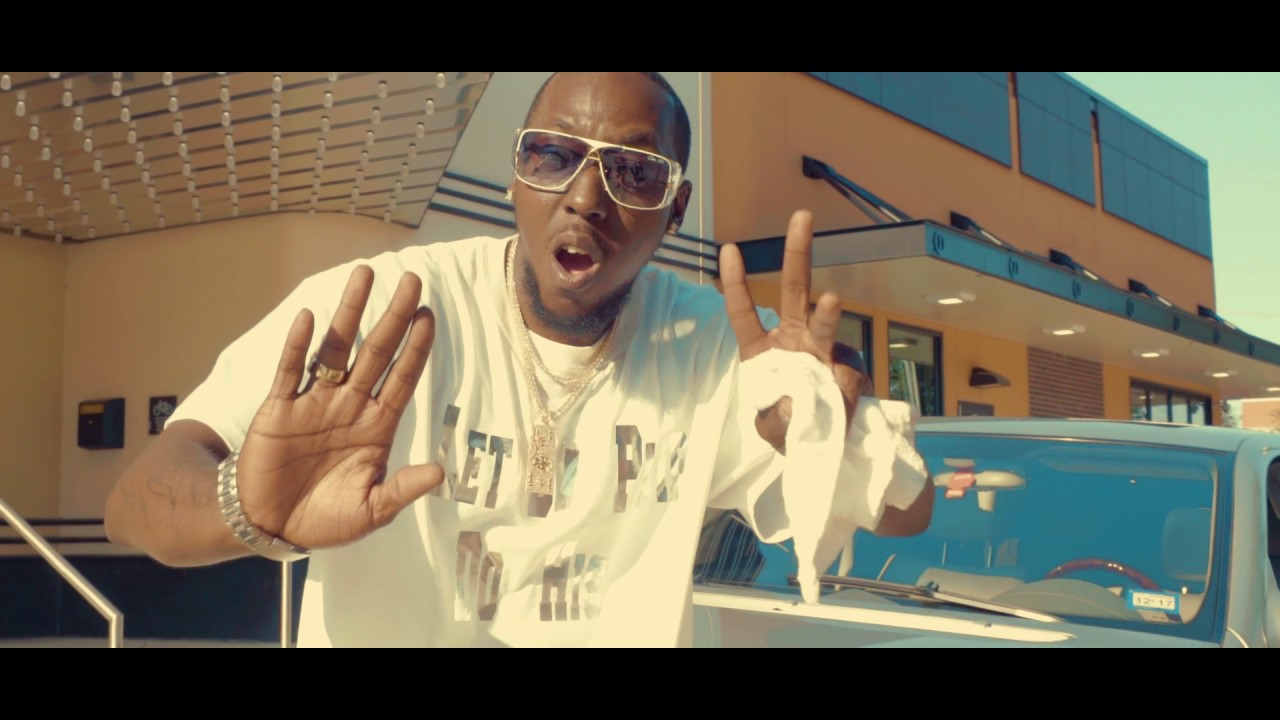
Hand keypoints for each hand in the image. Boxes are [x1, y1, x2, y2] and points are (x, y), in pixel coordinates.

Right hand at [234, 266, 442, 549]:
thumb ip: (401, 490)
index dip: (416, 348)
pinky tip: (309, 317)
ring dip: (350, 314)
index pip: (402, 378)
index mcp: (376, 427)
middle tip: (412, 280)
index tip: (430, 316)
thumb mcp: (370, 511)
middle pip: (376, 353)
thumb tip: (439, 472)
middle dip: (394, 317)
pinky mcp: (279, 410)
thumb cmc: (325, 520)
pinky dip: (298, 345)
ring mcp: (314, 403)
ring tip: (364, 275)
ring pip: (335, 349)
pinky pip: (289, 371)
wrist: (269, 526)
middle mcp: (349, 406)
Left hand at [719, 210, 868, 453]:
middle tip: (801, 216)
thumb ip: (776, 417)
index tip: (730, 249)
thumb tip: (795, 403)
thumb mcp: (769, 426)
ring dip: (827, 311)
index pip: (744, 313)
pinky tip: (838, 408)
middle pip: (793, 290)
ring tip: (832, 301)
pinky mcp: (849, 369)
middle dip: (797, 252)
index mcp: (763, 350)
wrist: (824, 444)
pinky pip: (848, 375)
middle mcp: (794, 339)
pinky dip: (843, 391)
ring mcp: (823, 351)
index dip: (736, 283)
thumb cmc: (787, 425)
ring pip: (825, 322)